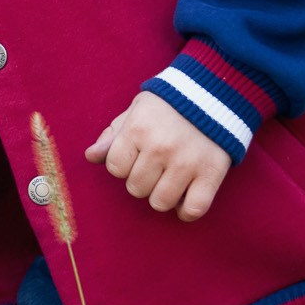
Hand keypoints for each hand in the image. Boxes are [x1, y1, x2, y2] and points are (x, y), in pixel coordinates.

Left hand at [84, 91, 231, 221]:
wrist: (213, 93)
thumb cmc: (168, 104)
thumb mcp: (136, 110)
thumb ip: (113, 134)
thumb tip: (91, 156)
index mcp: (137, 130)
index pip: (115, 168)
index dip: (123, 164)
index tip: (135, 156)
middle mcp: (160, 148)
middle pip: (136, 188)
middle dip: (141, 180)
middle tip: (154, 167)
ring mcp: (186, 162)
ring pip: (161, 202)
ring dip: (162, 196)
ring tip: (168, 181)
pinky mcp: (211, 173)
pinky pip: (194, 208)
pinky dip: (186, 211)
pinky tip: (184, 200)